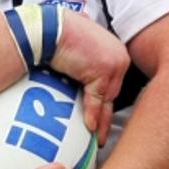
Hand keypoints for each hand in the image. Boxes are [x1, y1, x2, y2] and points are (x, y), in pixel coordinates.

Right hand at [49, 10, 128, 146]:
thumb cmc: (57, 35)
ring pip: (107, 100)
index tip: (103, 119)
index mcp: (115, 50)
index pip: (113, 83)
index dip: (107, 103)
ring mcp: (114, 64)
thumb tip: (83, 85)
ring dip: (101, 122)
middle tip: (101, 135)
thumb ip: (85, 66)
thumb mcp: (78, 52)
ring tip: (96, 140)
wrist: (48, 27)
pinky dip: (92, 116)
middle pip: (113, 93)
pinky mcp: (102, 72)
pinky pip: (96, 100)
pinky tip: (88, 129)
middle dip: (106, 116)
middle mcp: (119, 56)